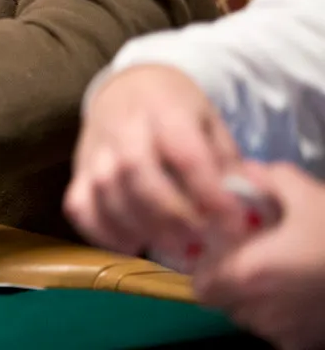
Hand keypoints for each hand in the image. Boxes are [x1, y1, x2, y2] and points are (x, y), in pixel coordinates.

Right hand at [64, 65, 242, 258]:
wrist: (128, 87)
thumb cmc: (177, 112)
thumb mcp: (210, 124)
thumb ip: (226, 165)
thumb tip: (248, 211)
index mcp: (166, 110)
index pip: (184, 153)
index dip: (209, 193)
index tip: (234, 225)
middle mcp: (124, 127)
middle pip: (137, 173)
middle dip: (170, 216)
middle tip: (200, 247)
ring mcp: (95, 149)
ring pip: (106, 191)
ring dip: (140, 228)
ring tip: (176, 252)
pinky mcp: (77, 170)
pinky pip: (79, 205)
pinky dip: (102, 231)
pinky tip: (132, 244)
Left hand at [195, 161, 324, 349]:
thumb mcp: (305, 193)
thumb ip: (264, 179)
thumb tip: (242, 173)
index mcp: (248, 272)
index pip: (201, 283)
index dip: (207, 268)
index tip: (223, 252)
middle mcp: (258, 308)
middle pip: (223, 302)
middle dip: (229, 282)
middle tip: (251, 260)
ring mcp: (281, 331)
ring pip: (248, 318)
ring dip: (253, 300)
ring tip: (278, 276)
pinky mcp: (303, 344)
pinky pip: (277, 333)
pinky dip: (280, 319)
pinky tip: (298, 297)